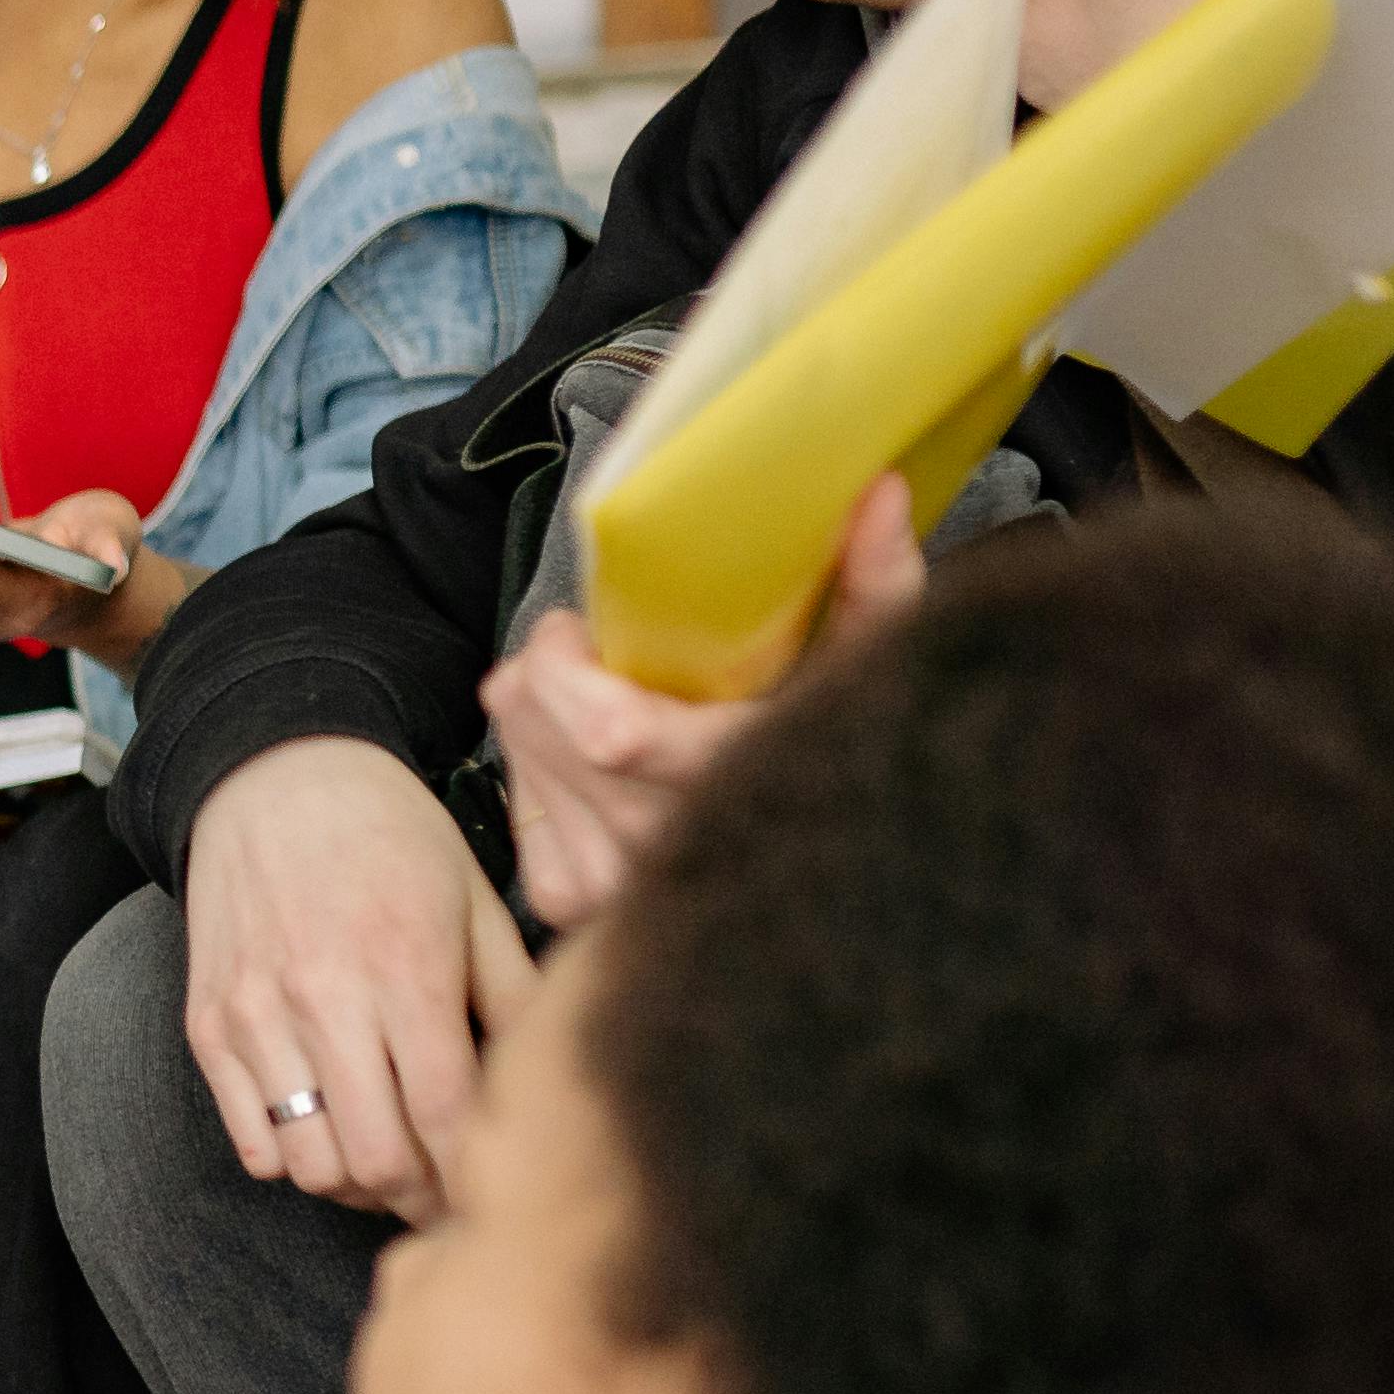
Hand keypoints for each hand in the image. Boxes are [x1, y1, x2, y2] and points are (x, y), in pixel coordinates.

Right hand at [177, 740, 538, 1220]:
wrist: (273, 778)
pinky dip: (295, 1161)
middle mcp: (325, 997)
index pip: (449, 1116)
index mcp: (407, 967)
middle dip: (423, 1198)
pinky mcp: (209, 1026)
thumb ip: (518, 995)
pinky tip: (330, 1129)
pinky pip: (252, 1144)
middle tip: (446, 1193)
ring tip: (387, 1163)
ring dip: (357, 1185)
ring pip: (311, 1166)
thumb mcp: (476, 899)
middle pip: (379, 1160)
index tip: (498, 1191)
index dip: (477, 1175)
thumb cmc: (392, 837)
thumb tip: (555, 1083)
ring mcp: (257, 1016)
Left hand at [482, 470, 918, 927]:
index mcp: (728, 786)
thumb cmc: (845, 751)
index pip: (609, 733)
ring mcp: (607, 888)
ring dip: (541, 714)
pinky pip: (515, 807)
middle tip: (593, 652)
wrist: (822, 873)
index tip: (583, 627)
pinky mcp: (568, 901)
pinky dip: (538, 768)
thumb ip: (874, 583)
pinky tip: (593, 766)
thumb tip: (878, 492)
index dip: (567, 664)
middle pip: (533, 724)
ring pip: (515, 754)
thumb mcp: (869, 664)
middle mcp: (658, 851)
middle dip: (545, 667)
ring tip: (605, 705)